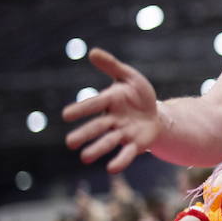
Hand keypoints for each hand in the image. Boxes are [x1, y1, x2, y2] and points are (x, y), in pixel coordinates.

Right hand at [62, 48, 160, 172]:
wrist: (156, 113)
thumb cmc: (138, 94)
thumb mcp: (129, 77)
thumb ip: (112, 66)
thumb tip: (93, 52)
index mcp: (109, 101)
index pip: (94, 104)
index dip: (82, 109)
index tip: (66, 115)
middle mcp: (112, 120)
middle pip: (97, 128)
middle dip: (84, 135)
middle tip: (69, 143)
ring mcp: (122, 133)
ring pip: (108, 142)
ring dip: (97, 149)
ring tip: (84, 158)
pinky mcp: (135, 144)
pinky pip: (126, 153)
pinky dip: (120, 160)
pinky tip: (111, 168)